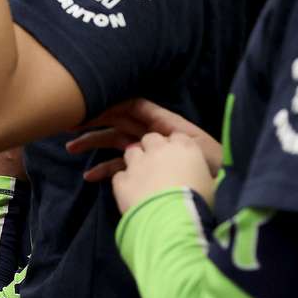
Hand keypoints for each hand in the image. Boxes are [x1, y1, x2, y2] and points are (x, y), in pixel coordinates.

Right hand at [67, 98, 222, 182]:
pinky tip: (90, 177)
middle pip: (119, 122)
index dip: (112, 104)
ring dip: (93, 143)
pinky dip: (105, 170)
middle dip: (94, 121)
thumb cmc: (216, 167)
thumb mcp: (195, 149)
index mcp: (166, 125)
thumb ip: (170, 138)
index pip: (134, 107)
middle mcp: (153, 135)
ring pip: (115, 143)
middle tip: (70, 122)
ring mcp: (148, 153)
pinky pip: (122, 166)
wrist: (227, 193)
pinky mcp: (146, 171)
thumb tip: (139, 143)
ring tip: (70, 147)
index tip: (90, 104)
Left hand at [112, 131, 215, 214]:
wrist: (175, 224)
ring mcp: (138, 164)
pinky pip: (119, 176)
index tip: (179, 160)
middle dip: (153, 149)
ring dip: (136, 162)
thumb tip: (217, 181)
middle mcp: (159, 150)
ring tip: (143, 179)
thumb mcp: (215, 188)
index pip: (177, 137)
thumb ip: (210, 177)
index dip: (176, 148)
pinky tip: (131, 195)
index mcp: (186, 148)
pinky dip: (124, 184)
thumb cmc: (202, 205)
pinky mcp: (122, 181)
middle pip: (151, 138)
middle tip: (159, 168)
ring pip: (131, 152)